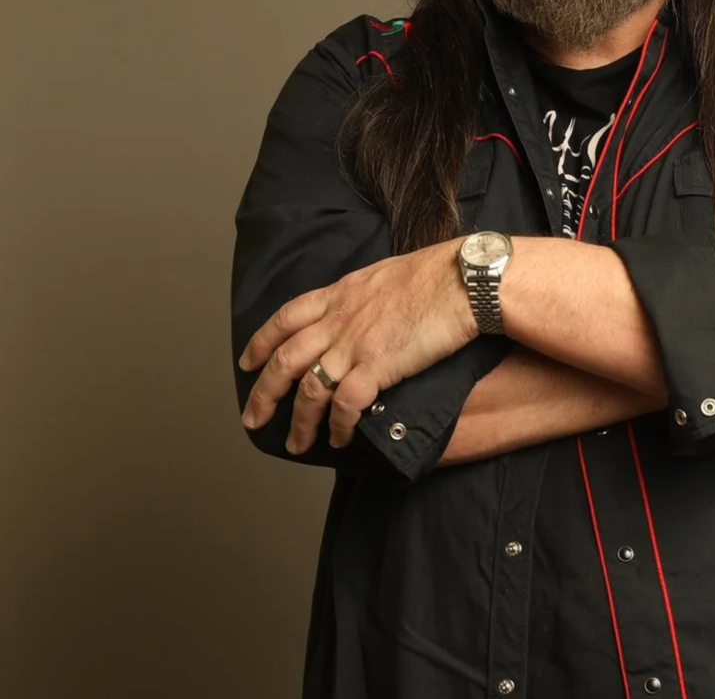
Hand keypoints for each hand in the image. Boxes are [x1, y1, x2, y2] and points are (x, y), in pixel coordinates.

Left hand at [237, 239, 475, 452]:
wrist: (462, 280)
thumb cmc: (437, 274)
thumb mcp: (385, 275)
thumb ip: (364, 296)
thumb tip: (363, 310)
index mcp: (340, 293)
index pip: (286, 317)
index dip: (261, 342)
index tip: (248, 362)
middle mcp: (339, 319)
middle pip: (285, 359)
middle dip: (263, 393)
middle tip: (252, 419)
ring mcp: (355, 344)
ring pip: (309, 389)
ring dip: (299, 422)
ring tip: (296, 444)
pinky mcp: (377, 366)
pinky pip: (345, 405)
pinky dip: (339, 426)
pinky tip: (340, 439)